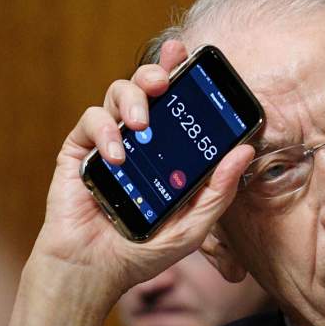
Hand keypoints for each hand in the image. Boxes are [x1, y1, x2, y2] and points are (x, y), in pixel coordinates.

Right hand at [6, 40, 253, 325]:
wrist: (95, 271)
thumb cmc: (144, 249)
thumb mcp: (193, 225)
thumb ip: (218, 191)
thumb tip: (245, 151)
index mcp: (168, 150)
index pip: (177, 102)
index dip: (182, 72)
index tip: (191, 54)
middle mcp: (140, 138)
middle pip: (146, 86)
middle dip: (156, 73)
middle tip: (165, 80)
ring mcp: (110, 141)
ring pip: (116, 93)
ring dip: (131, 99)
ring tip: (140, 123)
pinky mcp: (80, 151)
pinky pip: (90, 121)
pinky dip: (104, 132)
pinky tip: (116, 156)